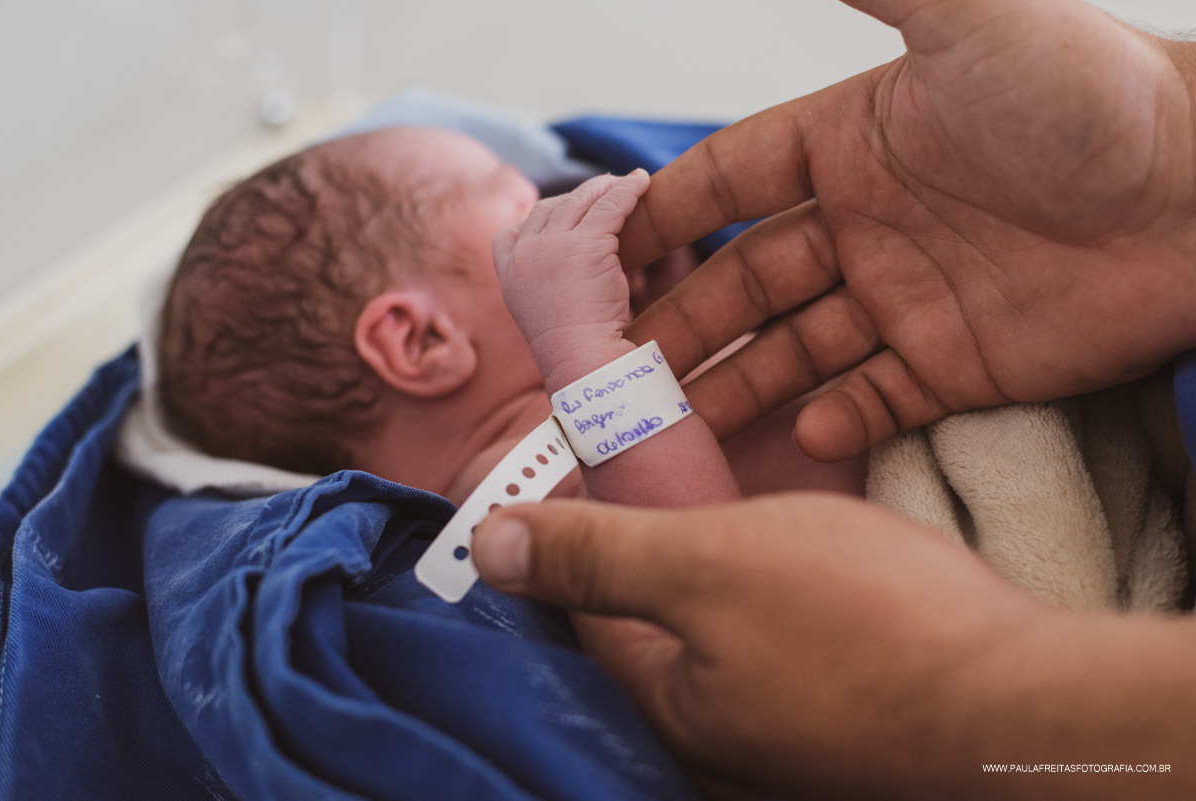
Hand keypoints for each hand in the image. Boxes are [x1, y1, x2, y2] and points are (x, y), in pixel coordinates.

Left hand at [470, 494, 1054, 797]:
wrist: (1025, 704)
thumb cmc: (863, 625)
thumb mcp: (710, 566)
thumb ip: (599, 555)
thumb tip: (488, 547)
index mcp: (666, 701)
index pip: (583, 610)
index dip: (571, 531)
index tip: (579, 468)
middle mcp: (714, 735)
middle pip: (648, 629)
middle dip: (638, 554)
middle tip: (652, 479)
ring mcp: (783, 733)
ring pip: (716, 639)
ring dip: (708, 575)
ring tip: (724, 508)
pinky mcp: (844, 717)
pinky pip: (777, 649)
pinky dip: (766, 600)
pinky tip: (797, 568)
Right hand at [494, 170, 650, 387]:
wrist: (580, 360)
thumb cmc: (572, 349)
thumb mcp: (543, 314)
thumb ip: (545, 287)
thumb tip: (568, 275)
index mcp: (509, 273)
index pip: (511, 232)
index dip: (537, 219)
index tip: (559, 214)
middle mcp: (525, 253)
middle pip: (550, 208)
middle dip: (578, 196)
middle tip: (604, 189)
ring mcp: (553, 245)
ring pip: (581, 202)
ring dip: (605, 188)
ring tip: (627, 182)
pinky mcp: (586, 244)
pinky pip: (610, 206)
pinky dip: (627, 190)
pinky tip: (642, 182)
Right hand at [619, 0, 1195, 460]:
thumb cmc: (1091, 101)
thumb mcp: (972, 22)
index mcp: (851, 146)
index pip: (733, 182)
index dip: (669, 215)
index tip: (610, 256)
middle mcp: (868, 226)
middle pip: (748, 280)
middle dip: (685, 321)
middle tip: (625, 367)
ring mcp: (909, 300)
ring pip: (797, 351)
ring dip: (740, 383)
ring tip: (680, 422)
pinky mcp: (957, 366)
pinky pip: (876, 399)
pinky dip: (838, 420)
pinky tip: (804, 433)